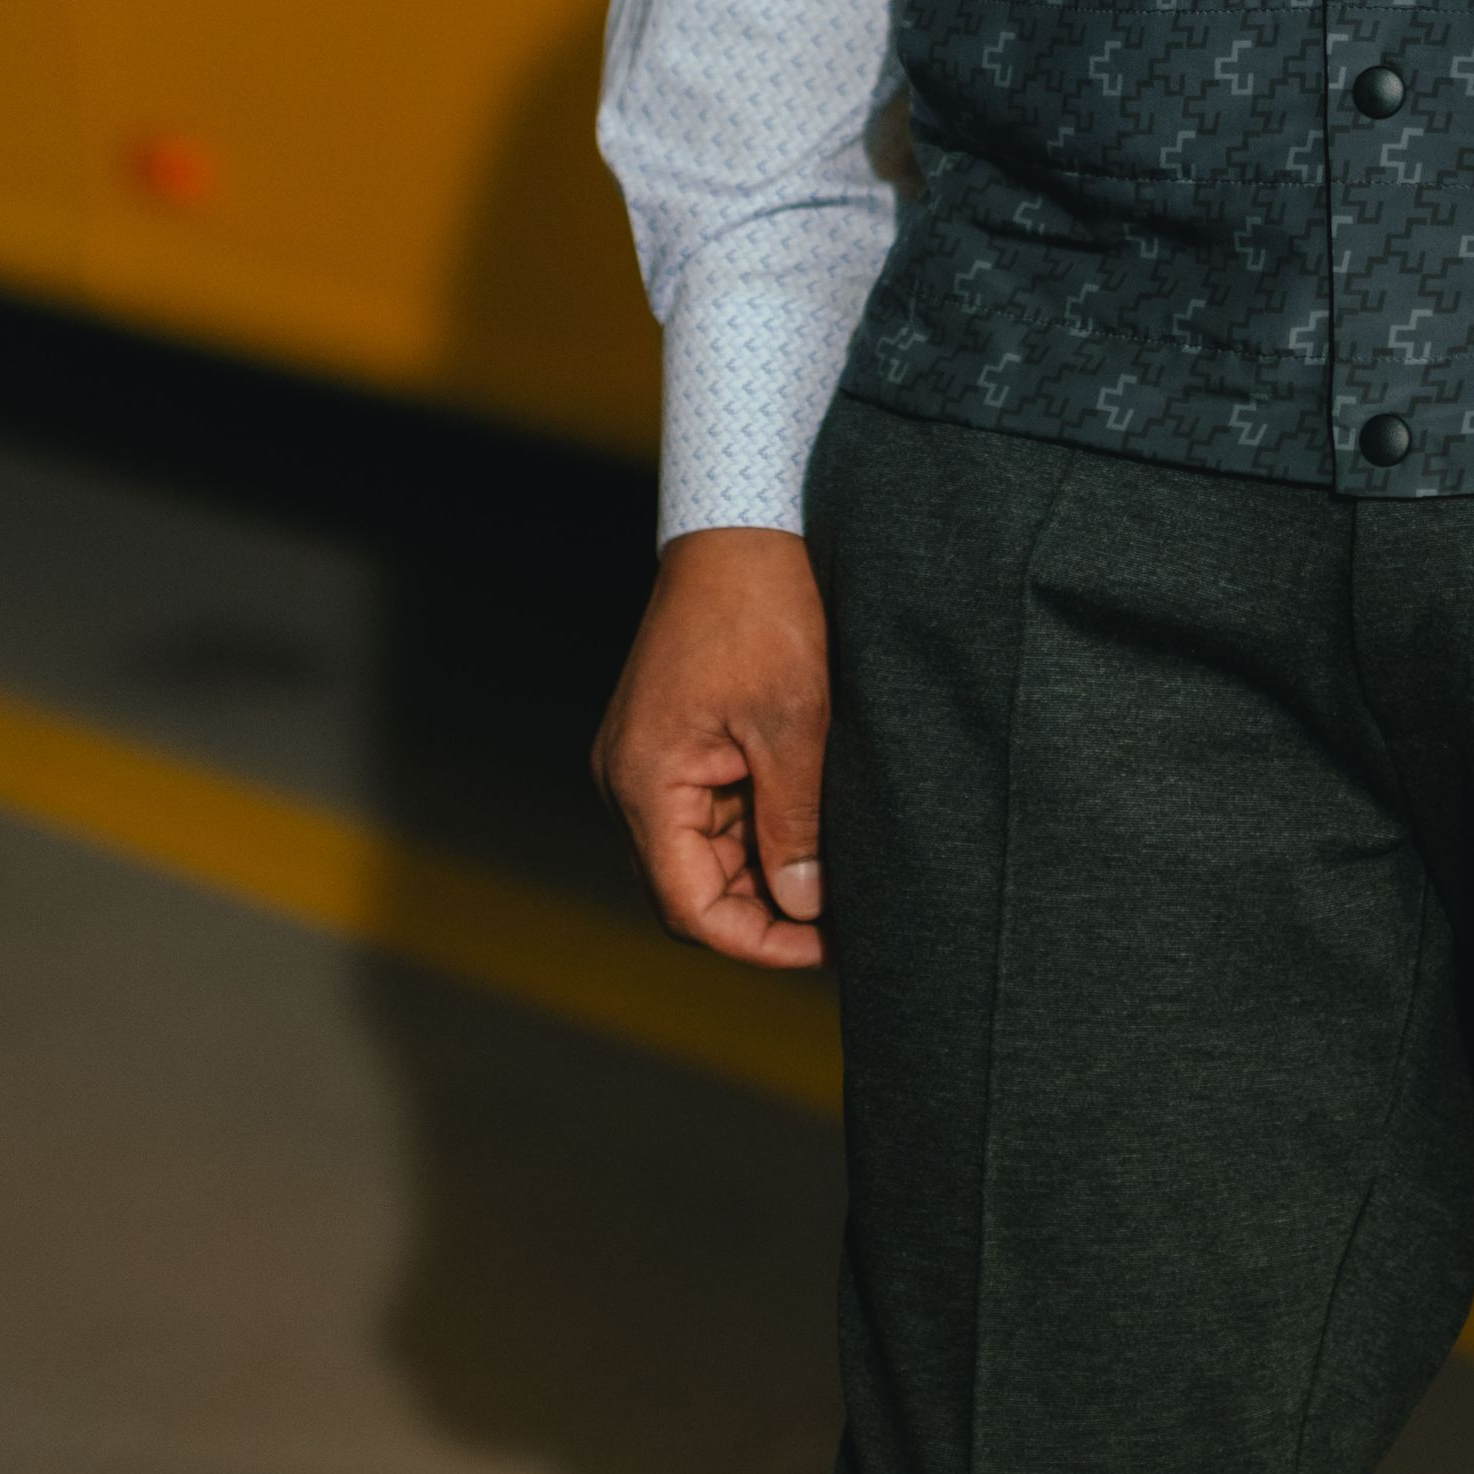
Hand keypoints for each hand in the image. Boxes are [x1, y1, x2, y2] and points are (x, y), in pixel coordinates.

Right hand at [593, 524, 828, 970]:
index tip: (826, 945)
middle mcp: (629, 780)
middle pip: (690, 889)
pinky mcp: (669, 744)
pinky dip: (756, 832)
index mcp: (647, 781)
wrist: (741, 528)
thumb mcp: (796, 726)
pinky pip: (706, 815)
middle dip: (766, 912)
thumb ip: (794, 826)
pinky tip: (810, 828)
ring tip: (835, 870)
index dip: (758, 943)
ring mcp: (645, 761)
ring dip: (764, 871)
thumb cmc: (764, 614)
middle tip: (843, 916)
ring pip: (701, 856)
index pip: (689, 908)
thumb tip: (805, 909)